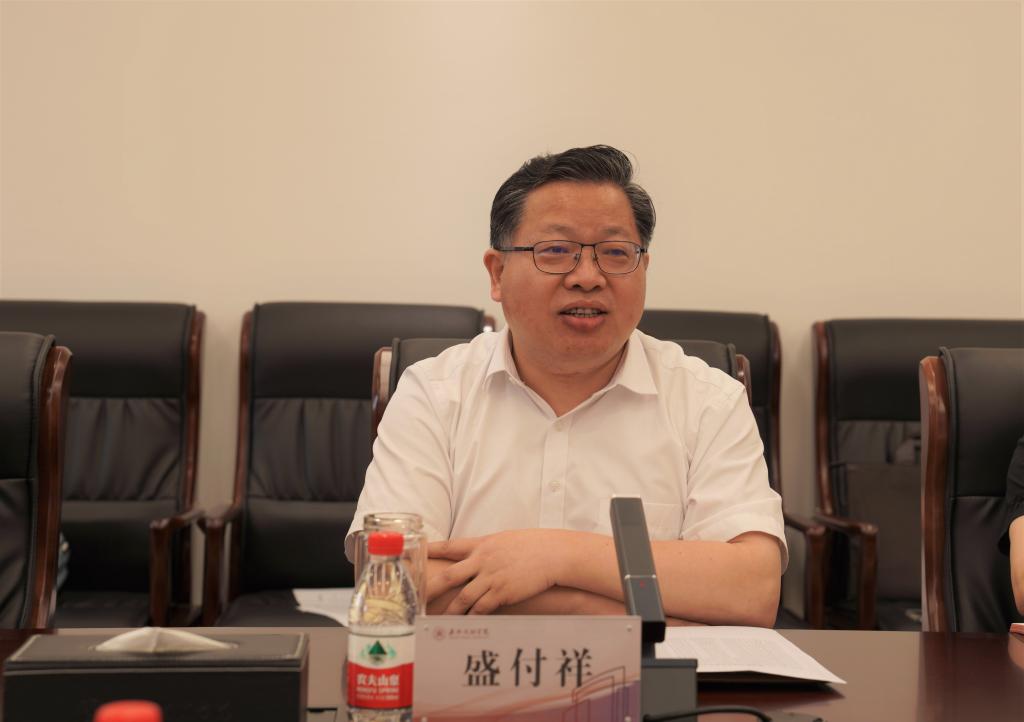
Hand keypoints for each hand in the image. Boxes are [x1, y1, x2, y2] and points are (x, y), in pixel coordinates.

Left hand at [427, 529, 568, 614]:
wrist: (551, 554)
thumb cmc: (531, 545)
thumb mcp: (504, 540)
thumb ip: (486, 548)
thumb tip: (475, 554)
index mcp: (481, 545)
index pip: (450, 546)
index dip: (431, 550)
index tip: (416, 553)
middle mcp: (482, 560)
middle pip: (450, 576)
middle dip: (431, 588)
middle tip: (416, 597)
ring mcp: (491, 577)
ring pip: (464, 598)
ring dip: (450, 611)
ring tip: (438, 622)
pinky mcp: (502, 592)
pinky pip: (482, 608)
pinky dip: (472, 618)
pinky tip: (465, 625)